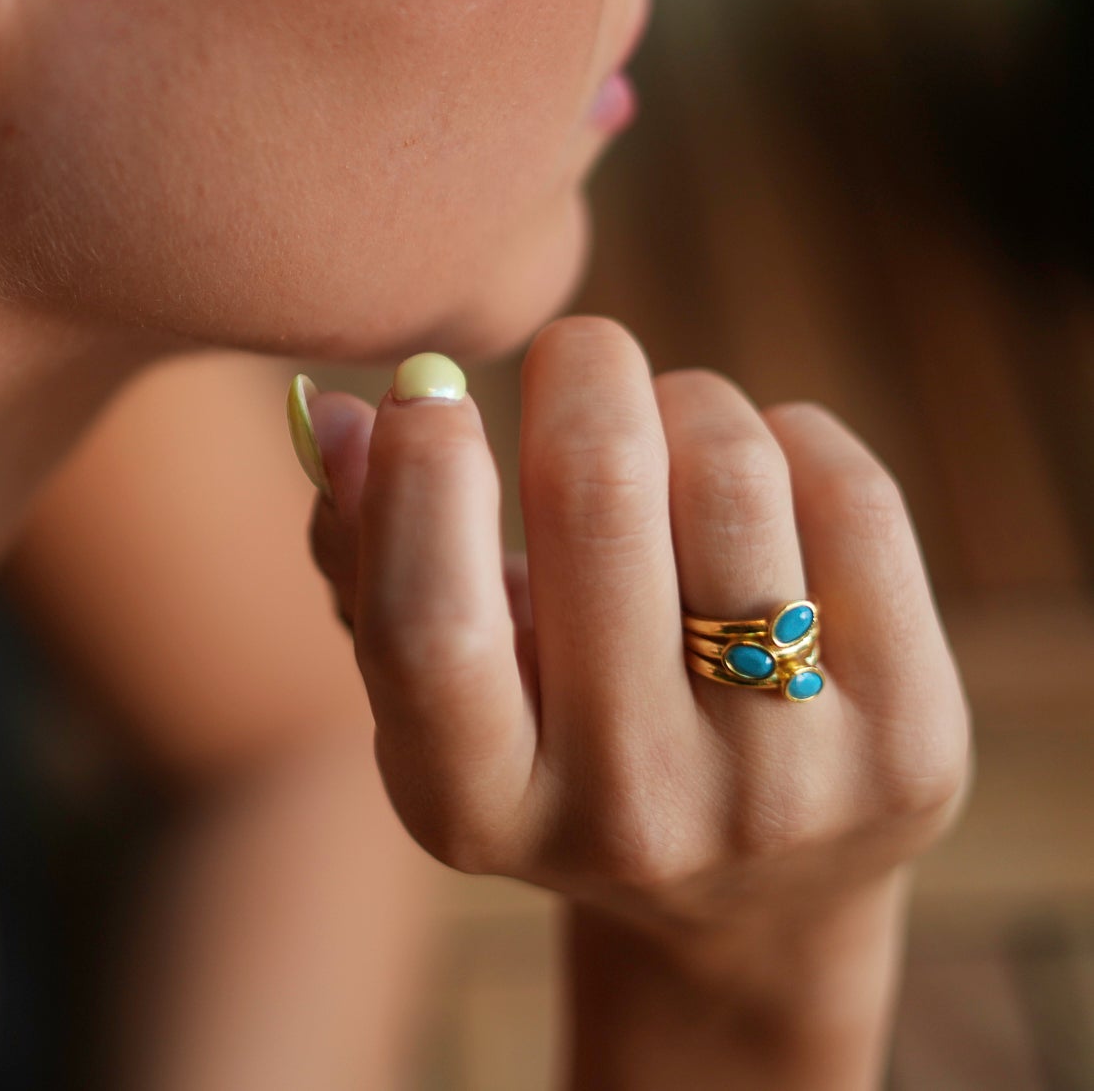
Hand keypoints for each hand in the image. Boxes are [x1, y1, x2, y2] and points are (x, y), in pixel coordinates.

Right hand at [293, 317, 973, 945]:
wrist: (749, 893)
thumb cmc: (550, 734)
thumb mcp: (436, 678)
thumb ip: (364, 547)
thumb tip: (344, 413)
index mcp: (479, 805)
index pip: (429, 625)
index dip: (419, 473)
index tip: (425, 390)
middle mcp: (631, 809)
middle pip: (599, 493)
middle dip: (581, 370)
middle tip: (577, 360)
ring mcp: (784, 783)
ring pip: (732, 469)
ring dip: (688, 403)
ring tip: (671, 436)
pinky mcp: (912, 741)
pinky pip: (848, 491)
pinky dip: (791, 437)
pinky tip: (765, 483)